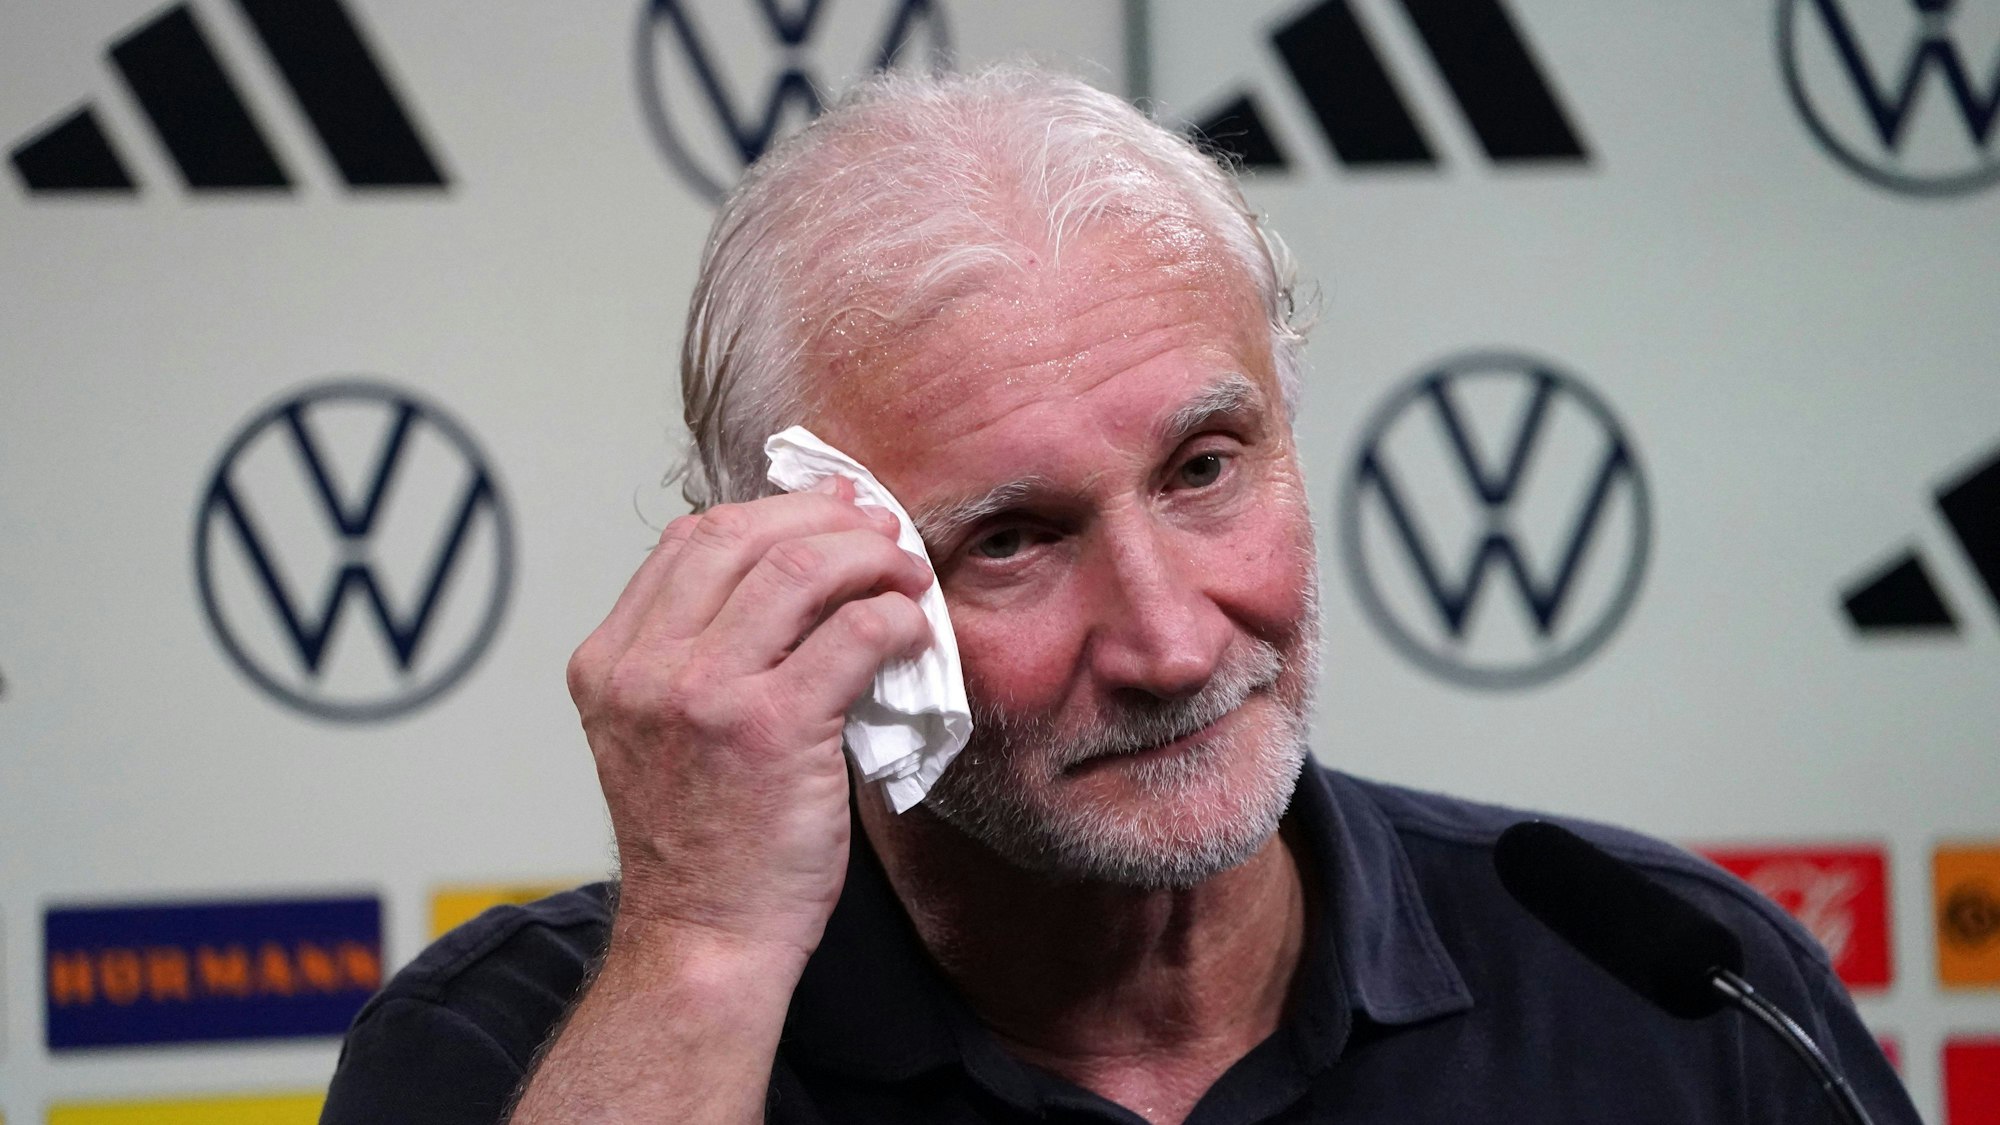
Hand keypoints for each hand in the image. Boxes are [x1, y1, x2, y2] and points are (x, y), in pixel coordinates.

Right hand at [566, 477, 932, 965]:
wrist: (705, 939)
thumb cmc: (703, 843)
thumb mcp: (661, 732)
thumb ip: (697, 653)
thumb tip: (786, 570)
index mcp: (609, 662)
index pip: (689, 540)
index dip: (771, 512)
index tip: (828, 516)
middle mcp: (643, 669)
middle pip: (741, 534)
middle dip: (824, 519)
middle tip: (880, 530)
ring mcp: (701, 694)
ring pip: (799, 568)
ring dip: (868, 557)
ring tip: (906, 574)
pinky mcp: (771, 728)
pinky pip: (853, 632)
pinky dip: (895, 617)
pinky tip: (911, 633)